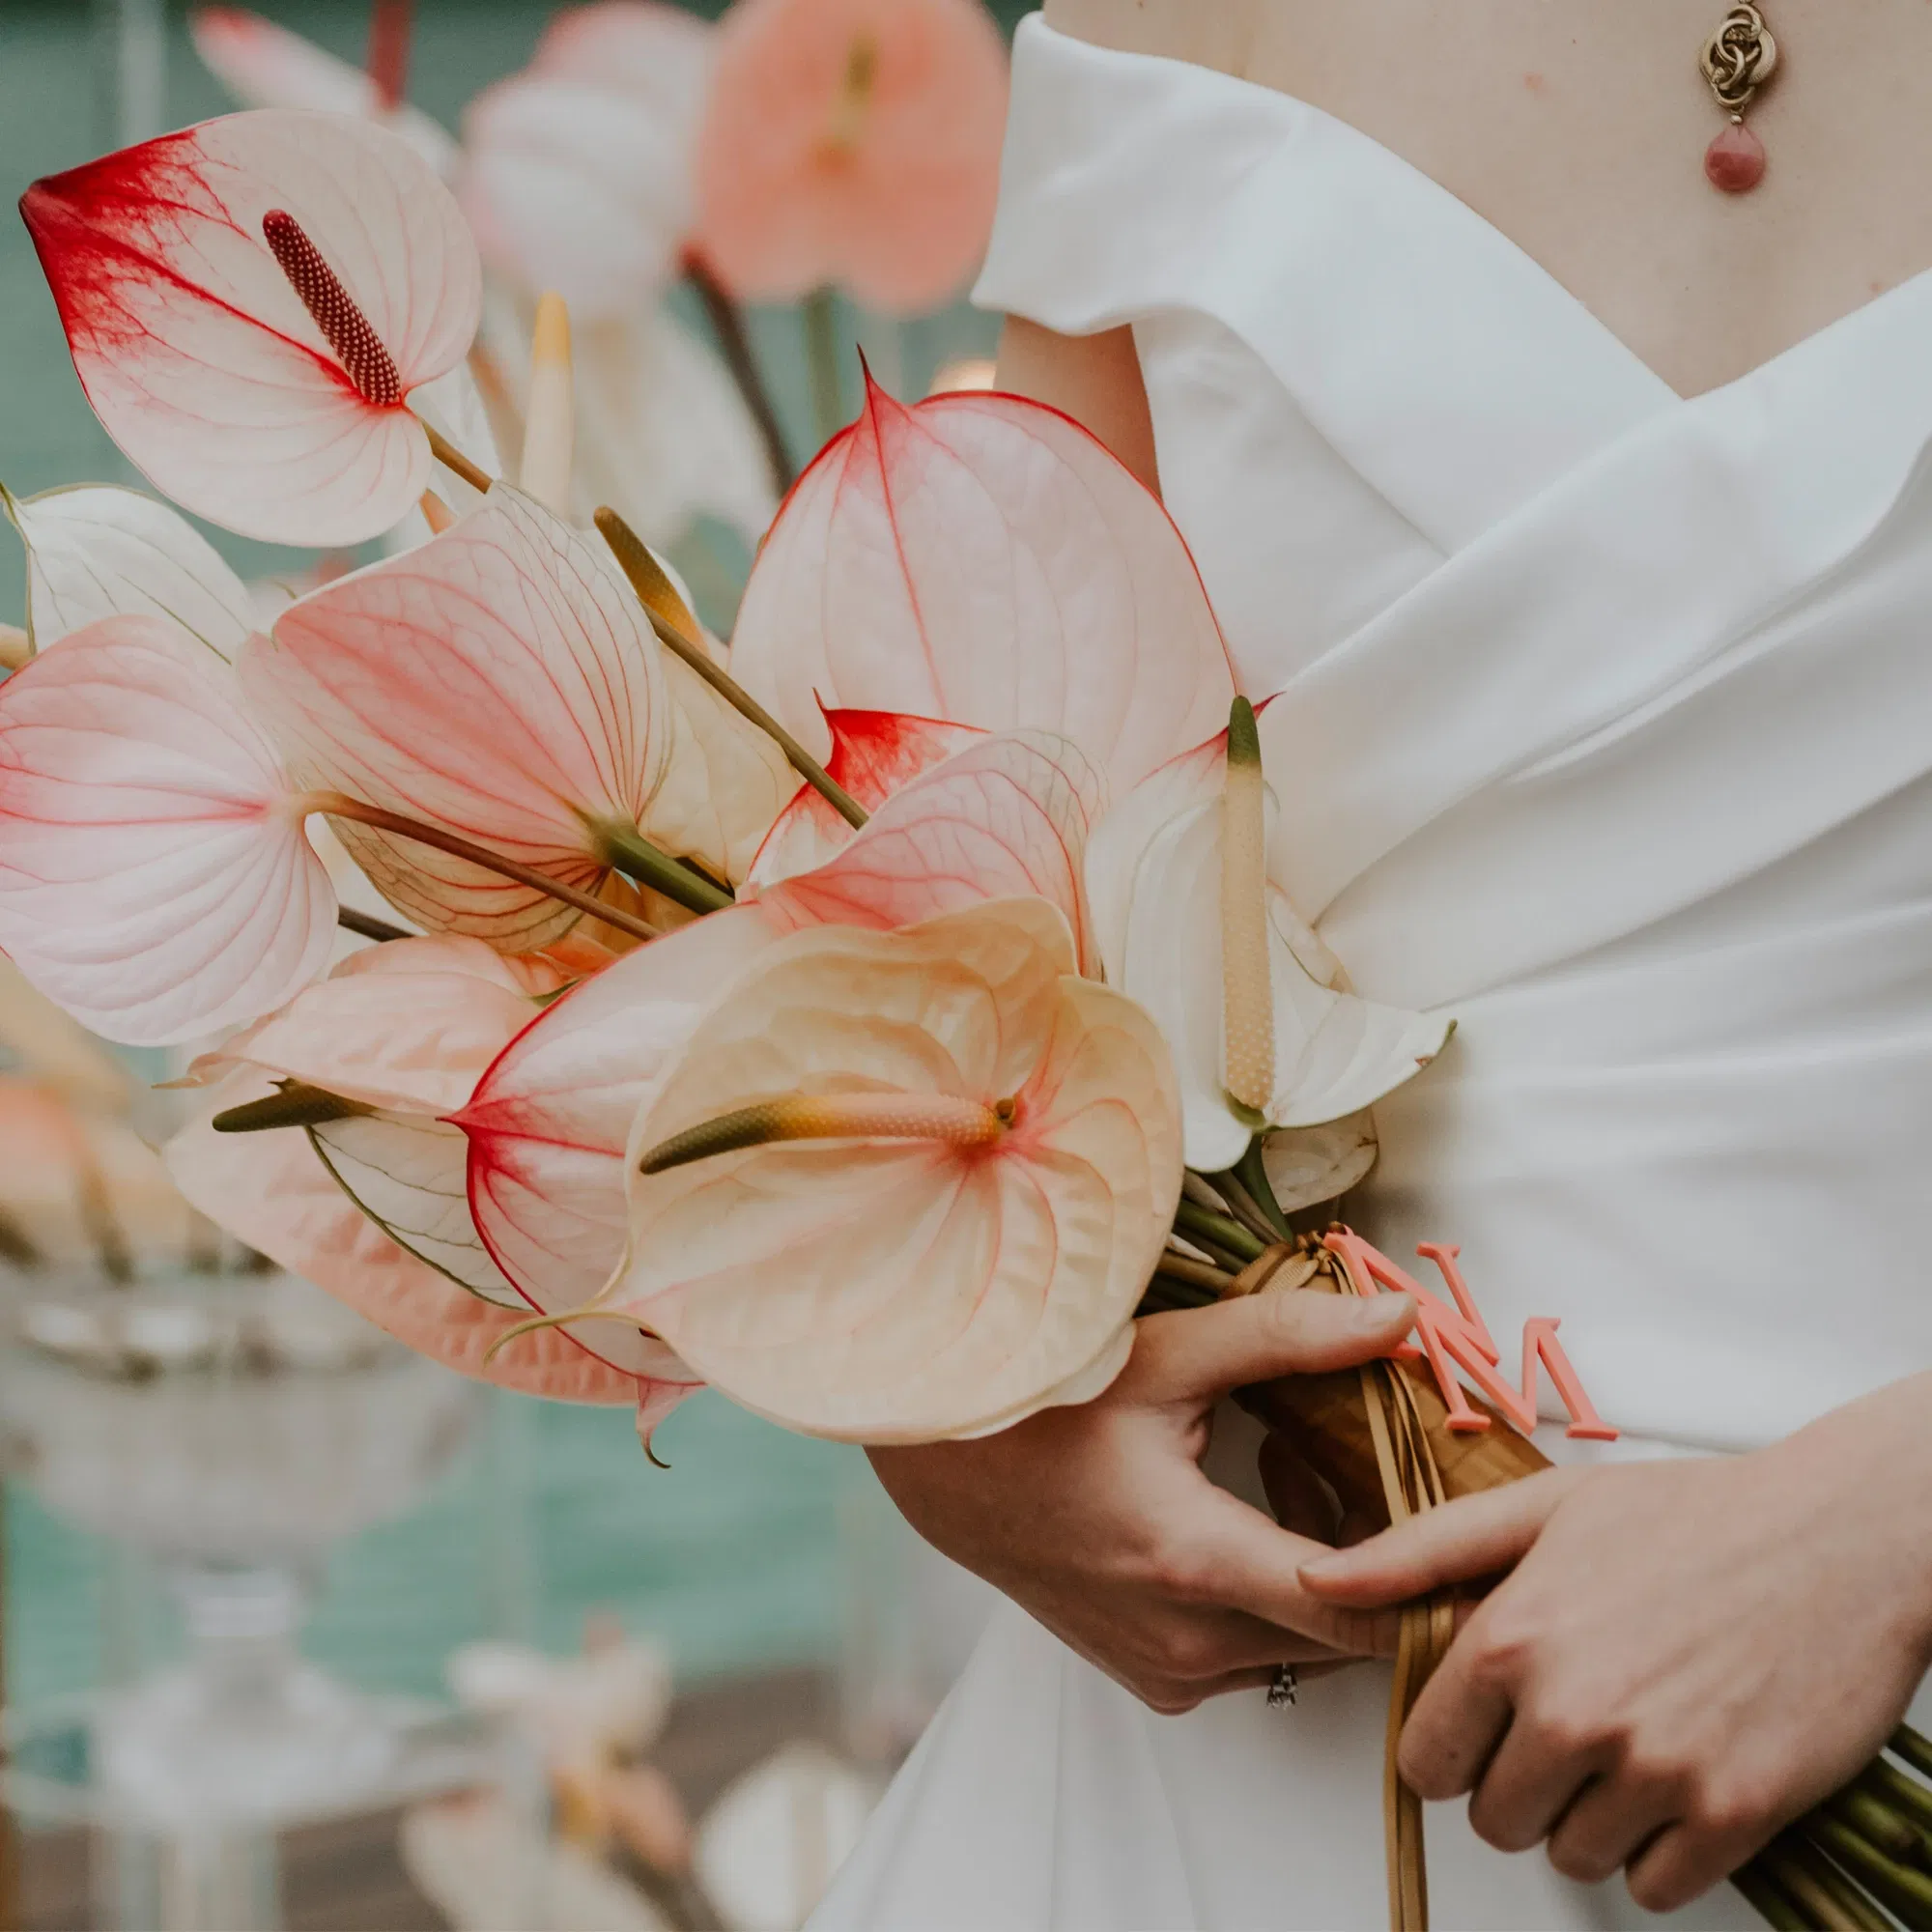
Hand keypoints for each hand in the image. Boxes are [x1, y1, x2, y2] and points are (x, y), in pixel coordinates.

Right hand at [868, 1288, 1417, 1711]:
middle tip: (1380, 1475)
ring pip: (1302, 1650)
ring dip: (1327, 1582)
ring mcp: (1168, 1672)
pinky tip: (1250, 1521)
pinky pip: (1255, 1657)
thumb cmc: (1047, 1407)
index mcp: (1197, 1561)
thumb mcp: (1170, 1356)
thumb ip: (1290, 1338)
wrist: (946, 1471)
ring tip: (1298, 1479)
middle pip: (1344, 1638)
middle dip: (1384, 1566)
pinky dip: (1276, 1601)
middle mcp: (1187, 1642)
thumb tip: (1398, 1320)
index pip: (1363, 1614)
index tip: (1475, 1543)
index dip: (1432, 1585)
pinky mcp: (1152, 1681)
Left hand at [1299, 1374, 1931, 1910]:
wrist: (1839, 1538)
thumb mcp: (1539, 1508)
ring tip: (1629, 1736)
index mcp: (1512, 1637)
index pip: (1427, 1760)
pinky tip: (1677, 1777)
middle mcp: (1573, 1712)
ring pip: (1571, 1856)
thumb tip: (1318, 1580)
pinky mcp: (1733, 1814)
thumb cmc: (1690, 1513)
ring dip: (1589, 1816)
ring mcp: (1654, 1770)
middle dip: (1518, 1780)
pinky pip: (1654, 1886)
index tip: (1488, 1721)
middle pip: (1494, 1818)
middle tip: (1569, 1723)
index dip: (1454, 1744)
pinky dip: (1659, 1851)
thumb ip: (1418, 1553)